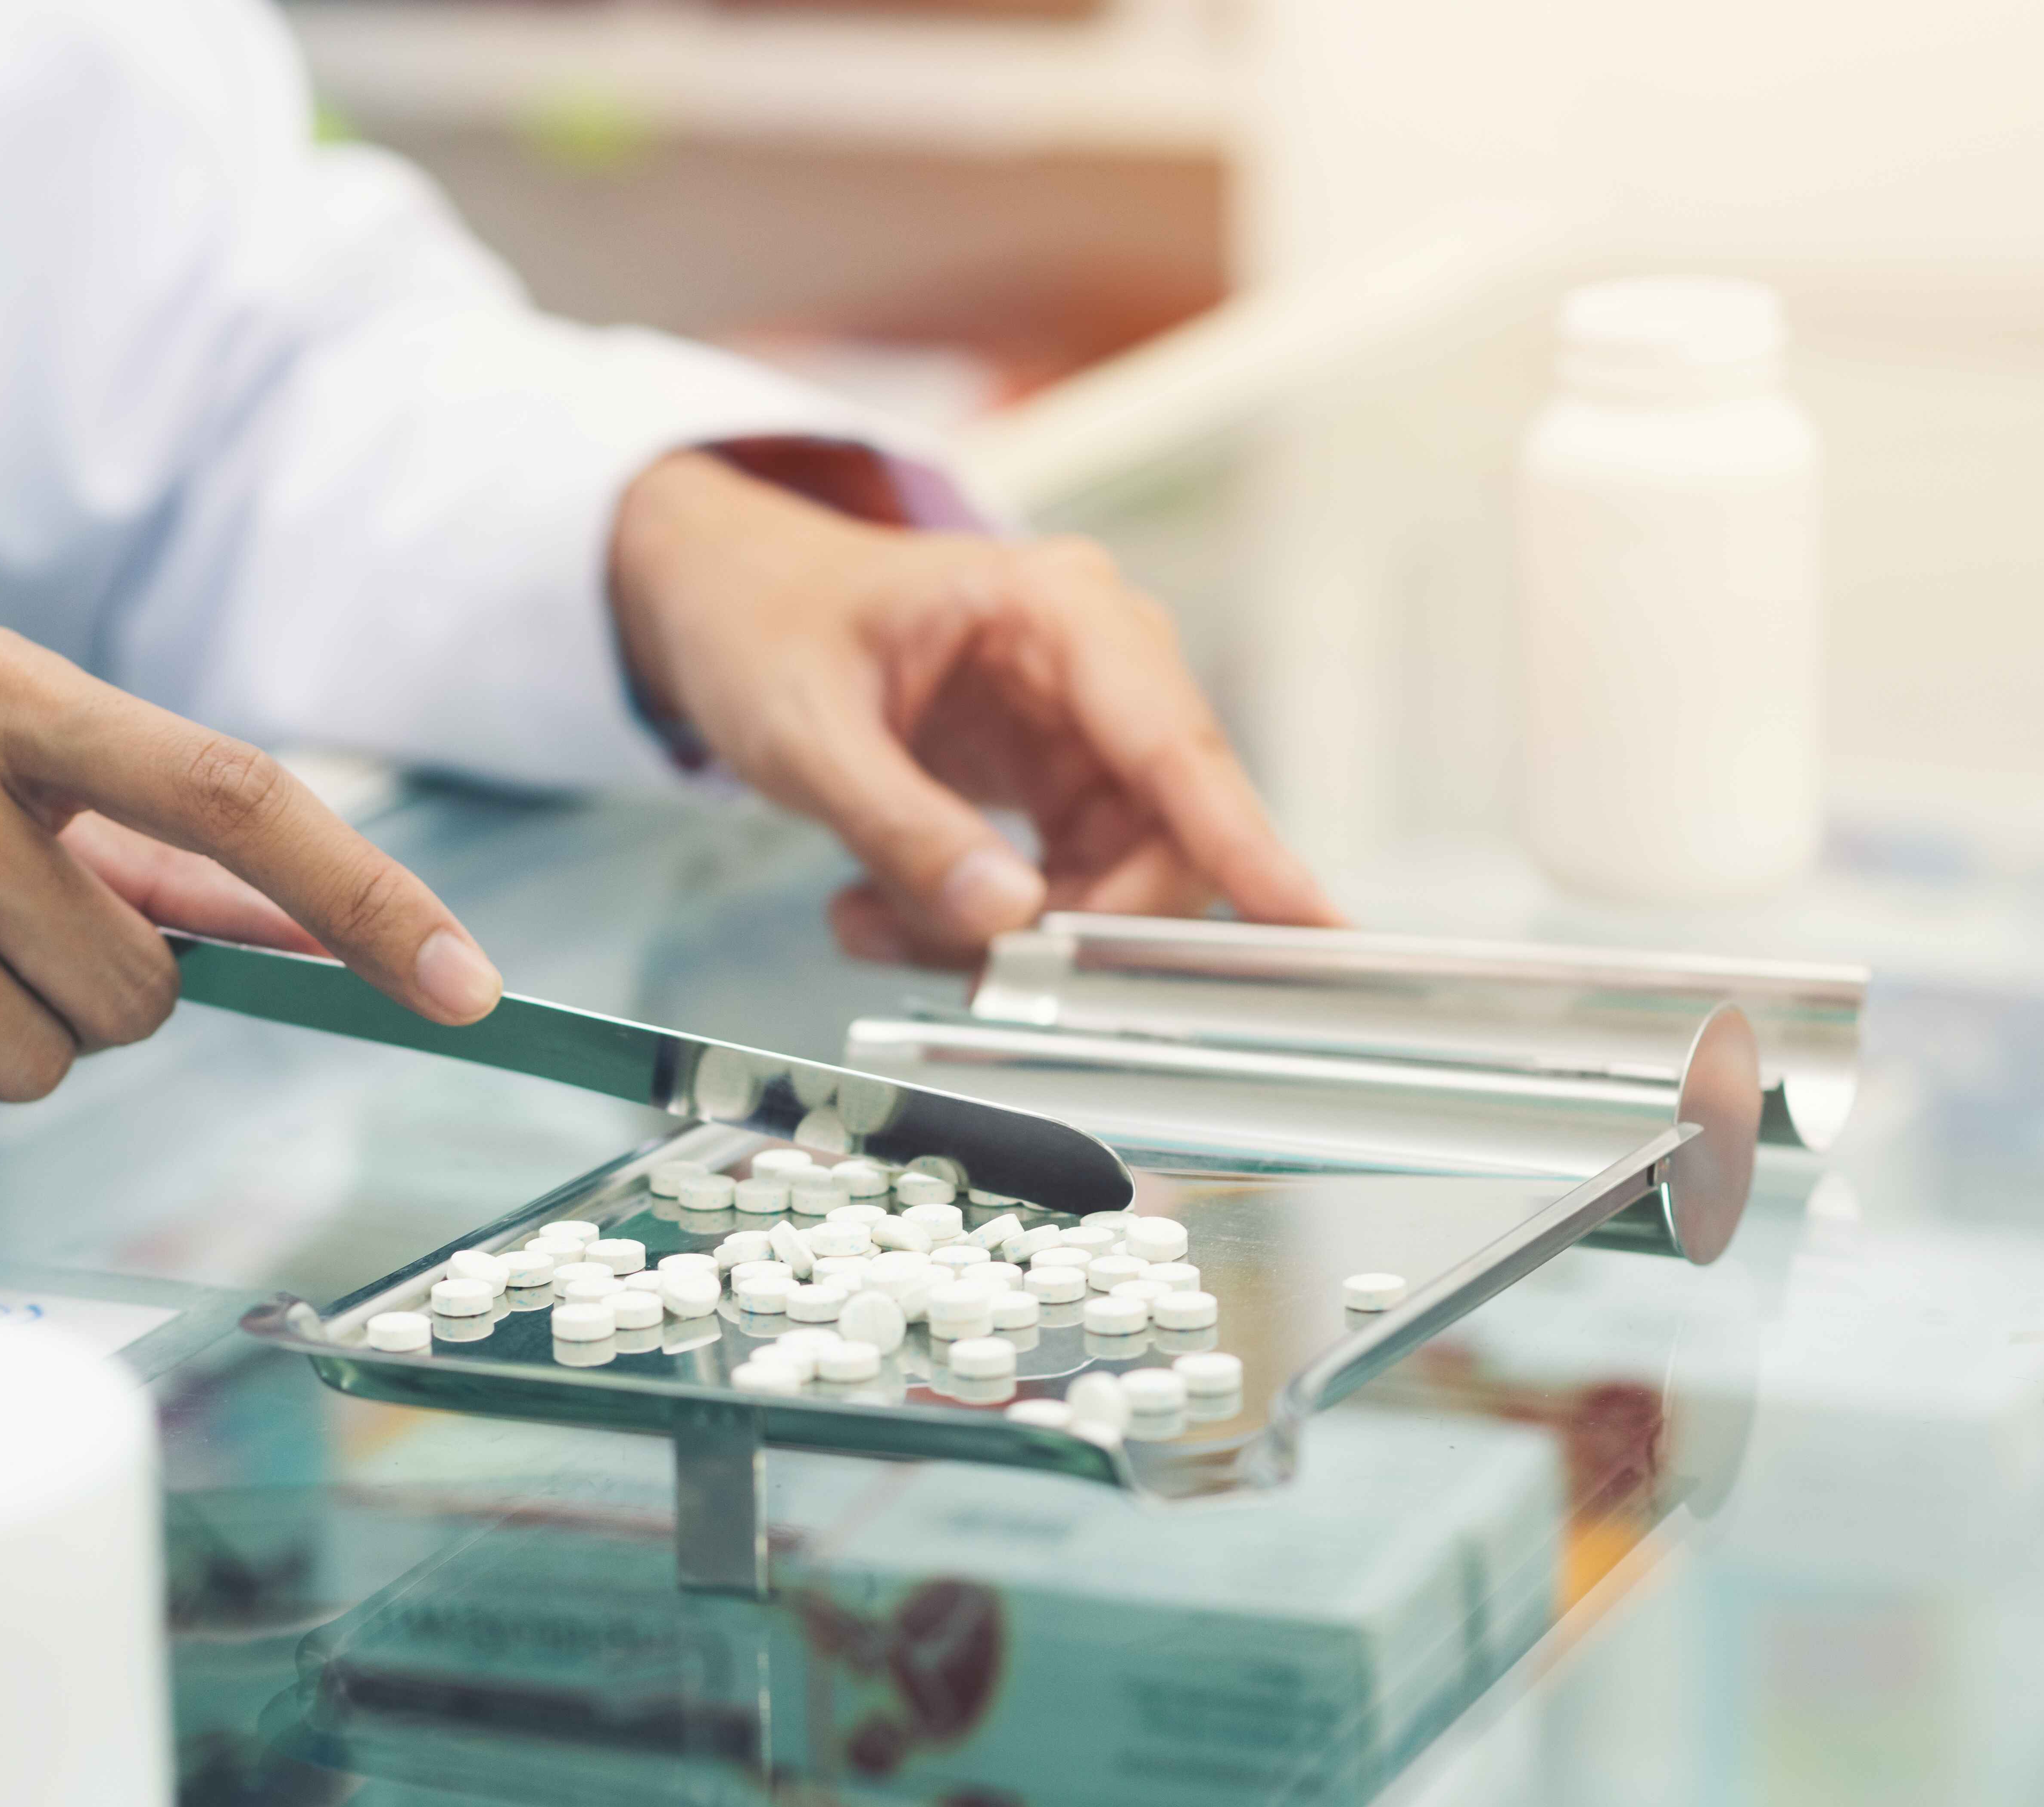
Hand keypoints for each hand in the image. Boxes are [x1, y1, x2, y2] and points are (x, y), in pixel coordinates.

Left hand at [608, 450, 1336, 964]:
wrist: (731, 597)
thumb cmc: (766, 622)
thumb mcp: (807, 730)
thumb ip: (901, 827)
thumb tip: (1004, 919)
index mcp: (1057, 610)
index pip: (1178, 746)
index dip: (1249, 846)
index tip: (1312, 924)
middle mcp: (1100, 667)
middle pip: (1158, 837)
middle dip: (1067, 928)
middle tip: (954, 972)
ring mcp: (1086, 729)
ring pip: (1110, 882)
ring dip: (1002, 939)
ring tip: (873, 927)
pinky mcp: (1057, 784)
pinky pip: (1061, 888)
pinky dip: (976, 925)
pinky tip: (884, 915)